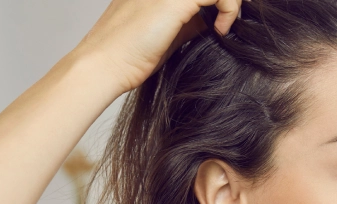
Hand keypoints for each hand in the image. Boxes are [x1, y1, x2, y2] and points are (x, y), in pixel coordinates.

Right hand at [71, 0, 243, 94]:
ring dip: (231, 3)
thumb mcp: (167, 33)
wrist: (105, 64)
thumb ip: (188, 22)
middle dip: (227, 1)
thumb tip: (212, 22)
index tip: (226, 19)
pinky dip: (229, 10)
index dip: (219, 1)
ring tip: (226, 27)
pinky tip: (220, 32)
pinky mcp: (176, 0)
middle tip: (231, 21)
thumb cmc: (131, 56)